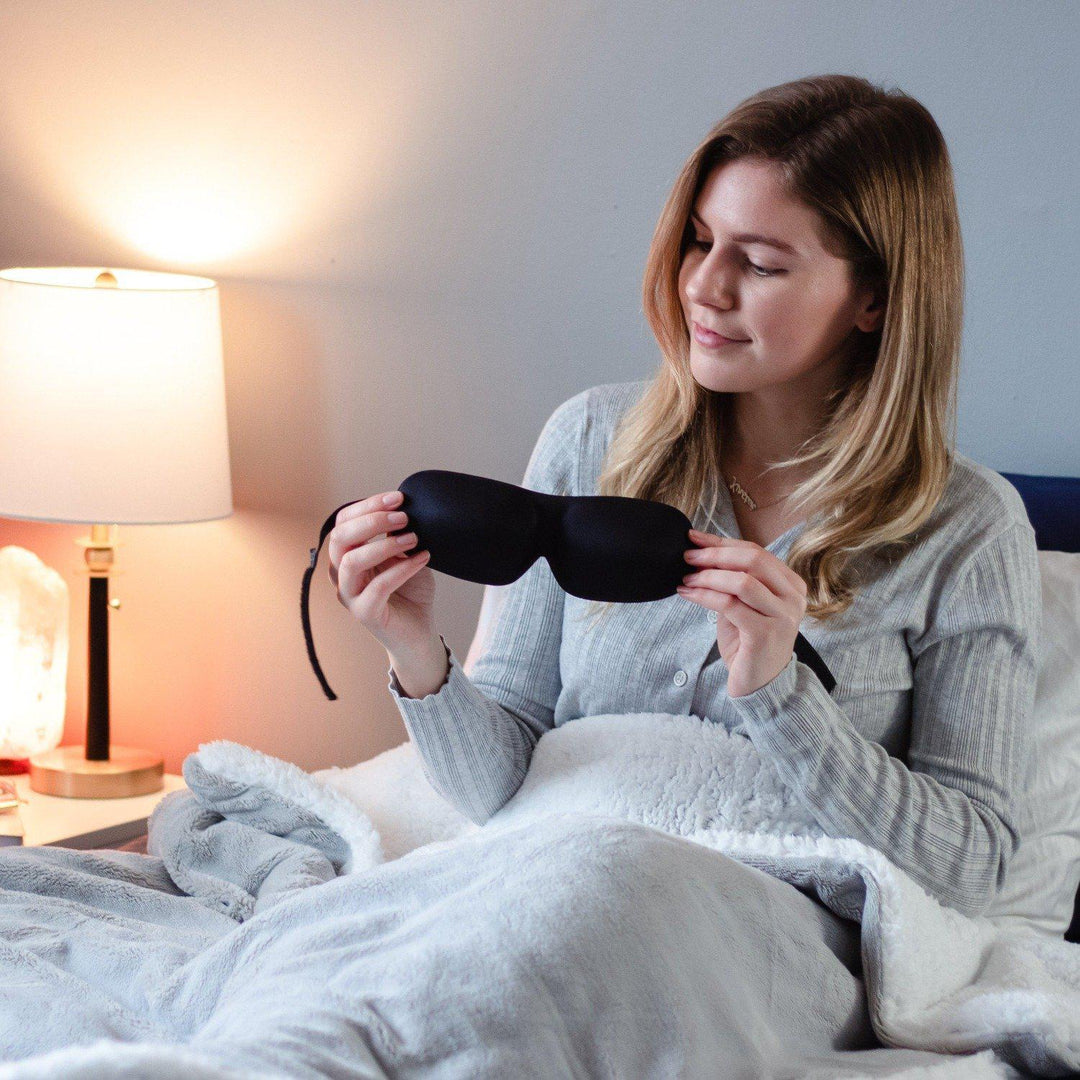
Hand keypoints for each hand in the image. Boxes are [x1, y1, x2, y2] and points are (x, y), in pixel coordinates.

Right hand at [326, 490, 436, 655]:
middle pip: (340, 537)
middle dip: (372, 521)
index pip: (343, 522)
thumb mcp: (405, 554)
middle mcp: (341, 573)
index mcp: (346, 554)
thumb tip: (399, 512)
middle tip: (403, 517)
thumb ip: (397, 535)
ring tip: (413, 538)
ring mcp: (349, 594)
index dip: (367, 506)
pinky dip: (402, 569)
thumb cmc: (410, 590)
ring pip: (352, 561)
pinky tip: (422, 559)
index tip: (398, 498)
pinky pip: (378, 587)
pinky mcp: (364, 613)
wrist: (419, 630)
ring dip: (385, 545)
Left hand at [677, 528, 807, 698]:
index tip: (695, 538)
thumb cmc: (749, 641)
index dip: (722, 542)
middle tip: (689, 557)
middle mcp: (793, 598)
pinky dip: (704, 596)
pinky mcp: (765, 634)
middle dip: (715, 555)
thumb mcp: (744, 604)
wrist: (760, 683)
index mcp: (791, 585)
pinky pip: (730, 605)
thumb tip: (701, 551)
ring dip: (708, 576)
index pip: (757, 552)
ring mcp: (782, 617)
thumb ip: (733, 578)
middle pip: (753, 561)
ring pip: (742, 582)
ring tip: (687, 578)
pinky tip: (688, 594)